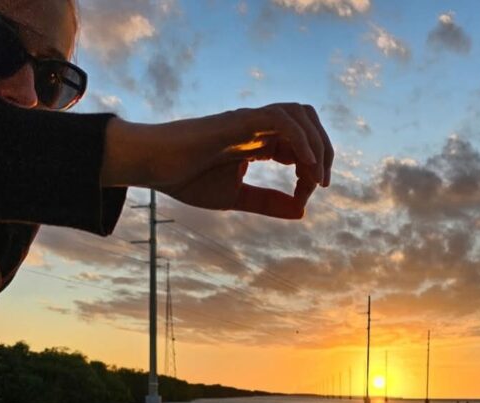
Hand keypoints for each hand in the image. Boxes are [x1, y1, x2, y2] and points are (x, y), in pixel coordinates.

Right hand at [103, 103, 333, 218]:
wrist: (155, 166)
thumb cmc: (187, 179)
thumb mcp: (237, 198)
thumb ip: (268, 202)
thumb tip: (302, 211)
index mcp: (258, 142)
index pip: (301, 145)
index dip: (311, 171)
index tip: (303, 199)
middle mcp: (258, 126)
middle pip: (308, 121)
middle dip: (324, 151)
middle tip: (322, 185)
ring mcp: (250, 120)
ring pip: (300, 114)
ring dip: (317, 143)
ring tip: (317, 177)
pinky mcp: (240, 121)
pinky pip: (281, 120)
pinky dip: (301, 140)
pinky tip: (307, 167)